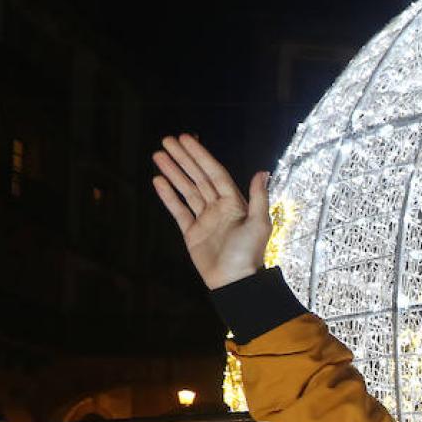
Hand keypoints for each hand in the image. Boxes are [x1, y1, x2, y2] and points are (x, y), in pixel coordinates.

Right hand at [150, 134, 271, 290]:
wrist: (234, 282)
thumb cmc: (249, 254)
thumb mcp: (259, 223)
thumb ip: (259, 197)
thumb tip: (263, 171)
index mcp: (234, 203)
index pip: (214, 173)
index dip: (200, 155)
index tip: (186, 139)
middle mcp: (219, 208)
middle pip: (198, 177)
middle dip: (183, 159)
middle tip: (167, 140)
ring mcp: (204, 219)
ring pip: (186, 190)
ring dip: (173, 172)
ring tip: (159, 155)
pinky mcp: (192, 233)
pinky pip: (178, 210)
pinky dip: (168, 196)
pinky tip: (158, 180)